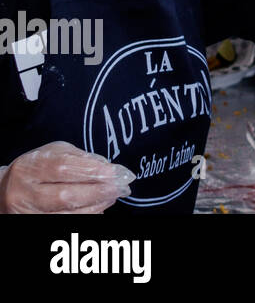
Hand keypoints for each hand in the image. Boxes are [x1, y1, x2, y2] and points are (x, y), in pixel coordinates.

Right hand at [0, 141, 134, 213]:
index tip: (115, 172)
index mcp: (29, 168)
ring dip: (96, 205)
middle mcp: (24, 192)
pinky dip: (87, 215)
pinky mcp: (31, 224)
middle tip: (121, 187)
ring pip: (67, 213)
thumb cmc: (36, 168)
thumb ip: (81, 158)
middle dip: (99, 191)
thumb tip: (109, 168)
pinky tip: (99, 207)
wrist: (4, 190)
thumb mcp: (55, 153)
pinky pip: (64, 222)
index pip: (63, 168)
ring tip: (113, 196)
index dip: (92, 171)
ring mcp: (26, 213)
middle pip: (66, 195)